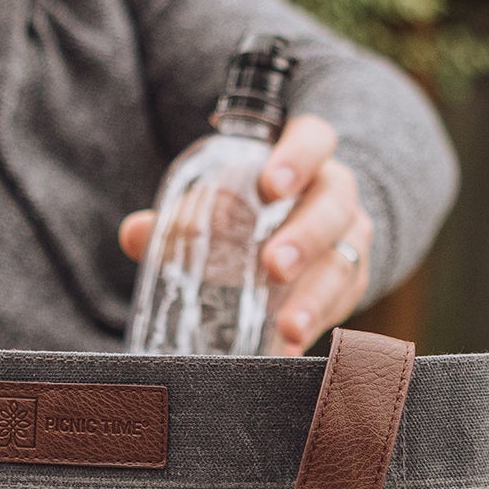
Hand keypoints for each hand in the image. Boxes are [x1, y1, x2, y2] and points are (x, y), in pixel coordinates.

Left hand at [118, 111, 373, 352]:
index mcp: (306, 157)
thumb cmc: (257, 207)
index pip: (313, 140)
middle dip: (305, 236)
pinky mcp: (352, 281)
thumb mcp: (225, 199)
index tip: (271, 185)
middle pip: (333, 206)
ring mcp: (350, 238)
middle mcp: (335, 193)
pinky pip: (342, 304)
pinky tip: (289, 348)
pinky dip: (316, 327)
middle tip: (273, 265)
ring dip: (315, 296)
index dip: (298, 158)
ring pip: (344, 261)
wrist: (309, 229)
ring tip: (288, 325)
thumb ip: (182, 215)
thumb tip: (136, 233)